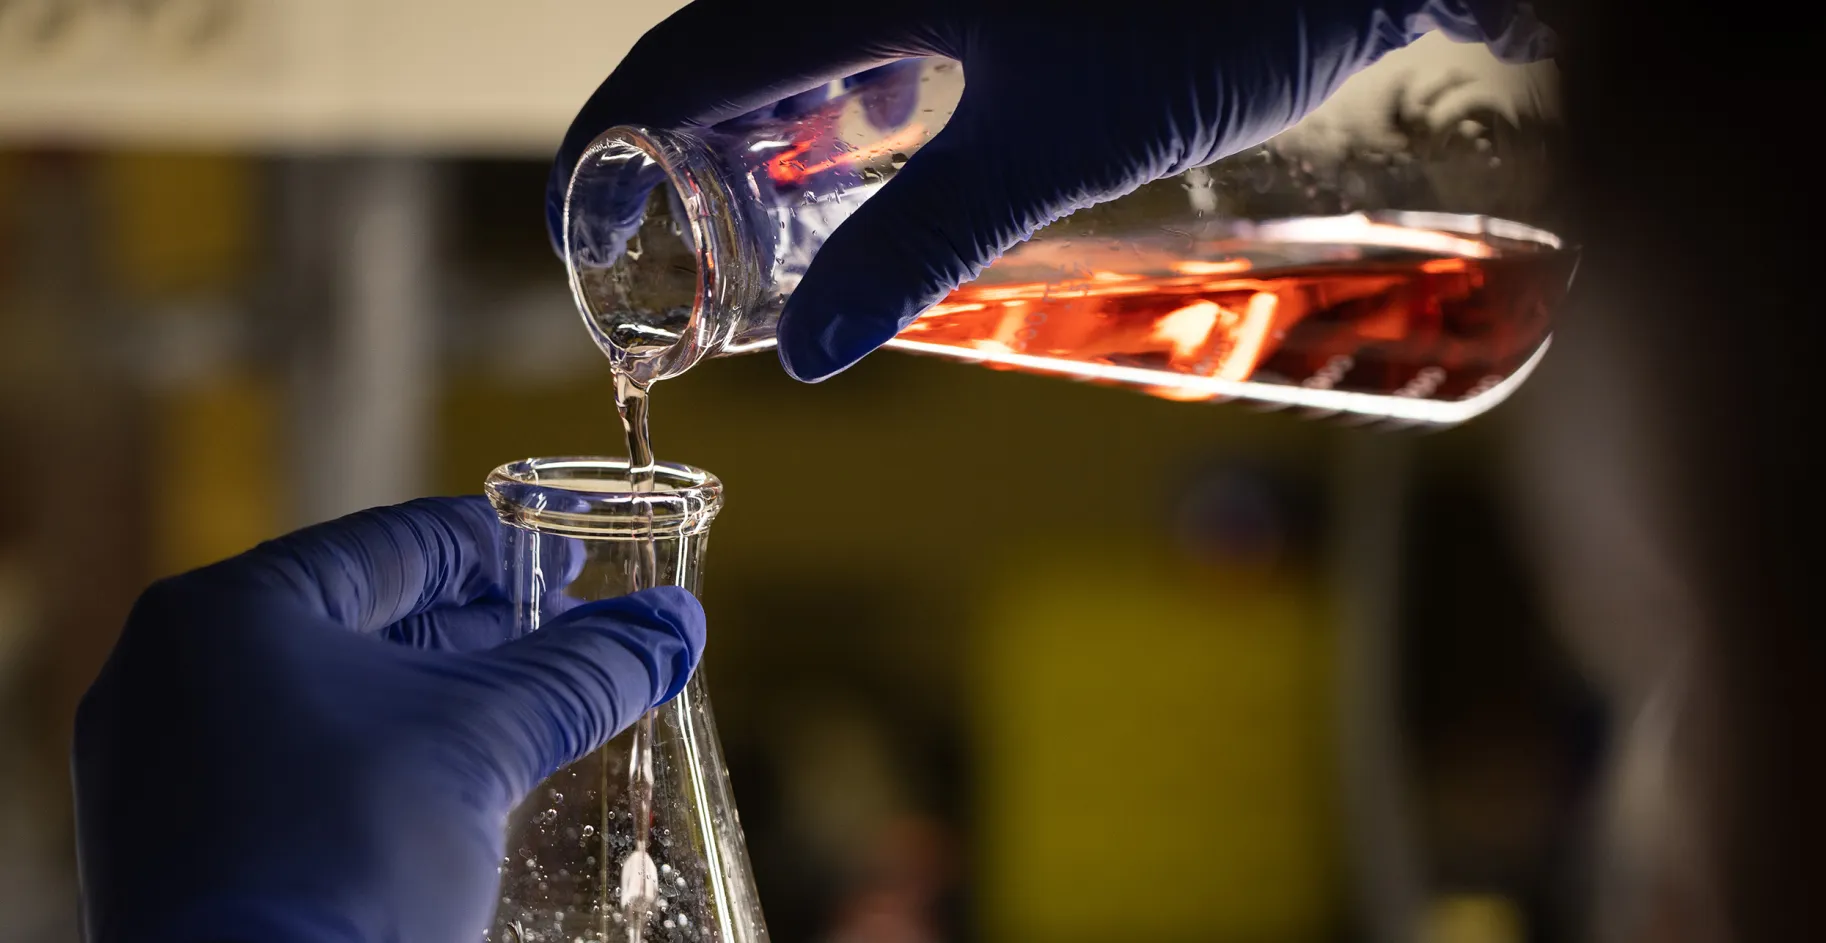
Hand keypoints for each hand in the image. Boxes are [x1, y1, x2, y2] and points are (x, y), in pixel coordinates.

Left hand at [72, 497, 703, 942]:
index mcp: (225, 612)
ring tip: (526, 705)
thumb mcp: (484, 745)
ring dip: (429, 696)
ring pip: (323, 698)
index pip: (392, 543)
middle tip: (566, 632)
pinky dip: (373, 757)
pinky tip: (450, 780)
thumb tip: (674, 627)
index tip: (572, 555)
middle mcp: (165, 674)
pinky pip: (286, 765)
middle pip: (356, 618)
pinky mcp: (171, 844)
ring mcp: (156, 767)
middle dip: (474, 628)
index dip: (498, 545)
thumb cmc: (352, 856)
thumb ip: (583, 671)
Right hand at [548, 0, 1551, 381]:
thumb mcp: (1045, 152)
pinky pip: (875, 27)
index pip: (677, 61)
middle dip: (690, 153)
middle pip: (726, 46)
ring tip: (778, 226)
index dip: (607, 147)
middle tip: (688, 256)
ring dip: (776, 127)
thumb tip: (812, 358)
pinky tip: (881, 152)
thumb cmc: (1199, 24)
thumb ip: (915, 246)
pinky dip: (855, 94)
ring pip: (804, 35)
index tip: (582, 231)